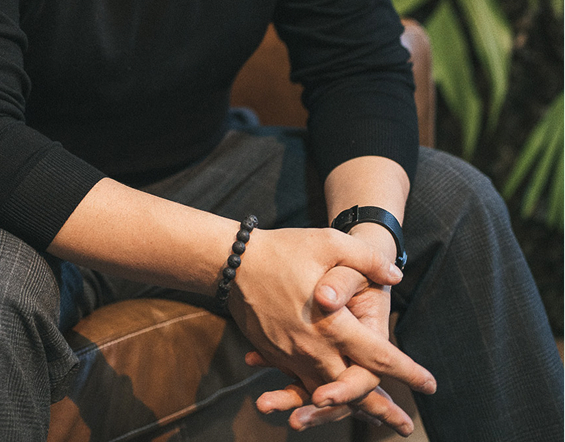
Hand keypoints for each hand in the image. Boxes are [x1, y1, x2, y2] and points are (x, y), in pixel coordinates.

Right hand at [228, 227, 434, 434]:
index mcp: (332, 325)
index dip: (407, 372)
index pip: (378, 357)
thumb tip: (396, 276)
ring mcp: (292, 356)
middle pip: (354, 389)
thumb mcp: (329, 243)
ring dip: (351, 408)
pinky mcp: (278, 355)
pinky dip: (321, 396)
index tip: (430, 384)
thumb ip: (367, 259)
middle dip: (382, 409)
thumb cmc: (285, 249)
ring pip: (328, 392)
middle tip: (404, 425)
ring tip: (376, 420)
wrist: (235, 262)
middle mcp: (314, 349)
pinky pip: (304, 383)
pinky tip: (330, 402)